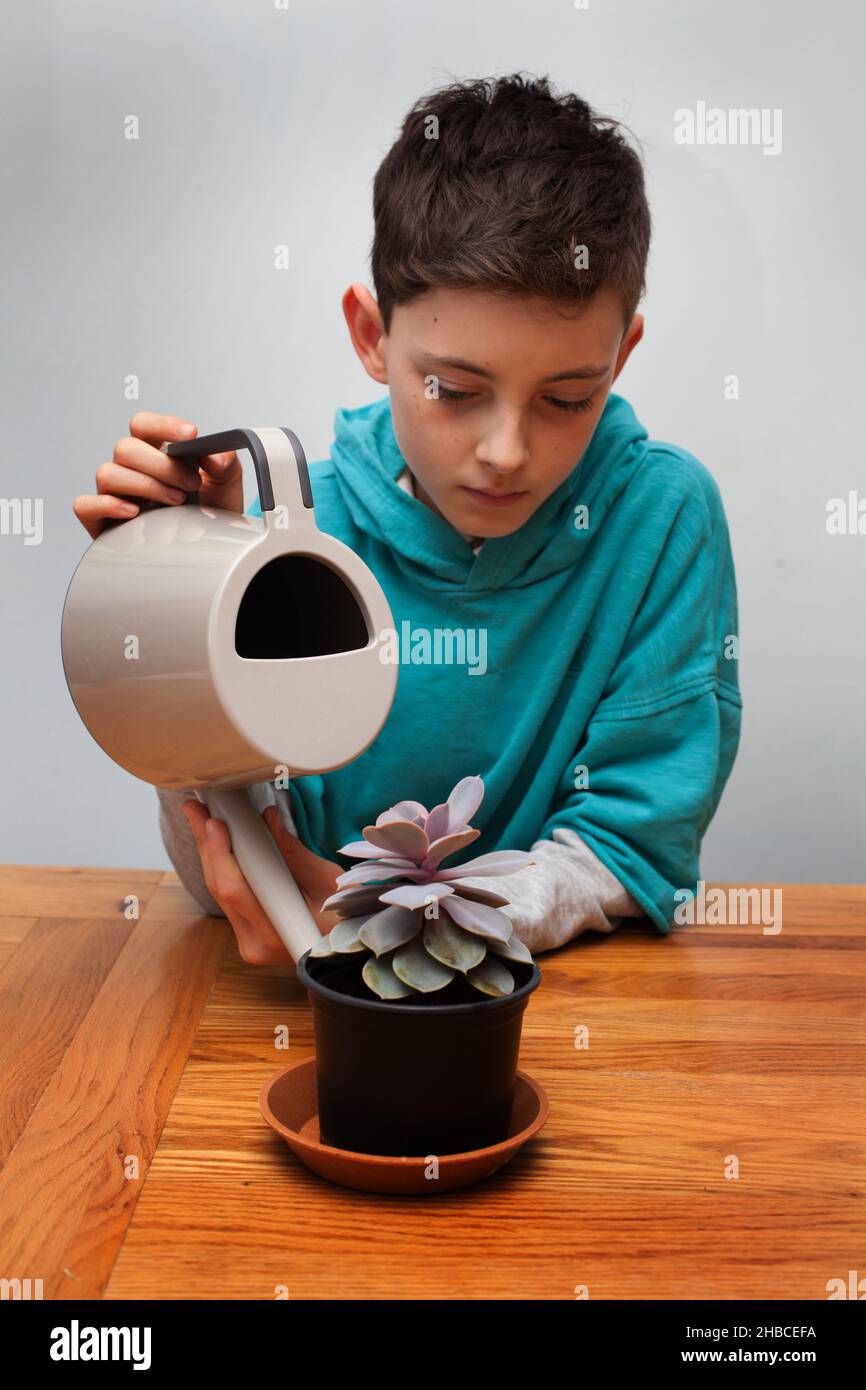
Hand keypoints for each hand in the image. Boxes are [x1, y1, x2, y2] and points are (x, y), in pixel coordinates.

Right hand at [73, 412, 243, 538]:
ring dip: (145, 485)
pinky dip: (108, 505)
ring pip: (107, 473)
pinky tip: (135, 513)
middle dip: (162, 465)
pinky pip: (85, 505)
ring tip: (176, 502)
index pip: (143, 425)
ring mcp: (114, 494)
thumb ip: (225, 464)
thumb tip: (214, 456)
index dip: (162, 425)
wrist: (208, 551)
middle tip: (192, 483)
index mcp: (154, 452)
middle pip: (125, 447)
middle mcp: (130, 469)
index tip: (191, 435)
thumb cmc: (209, 514)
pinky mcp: (102, 521)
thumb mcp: (226, 486)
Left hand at [181, 799, 344, 965]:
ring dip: (211, 854)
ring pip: (220, 893)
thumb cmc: (347, 920)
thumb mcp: (326, 882)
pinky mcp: (247, 937)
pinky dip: (222, 869)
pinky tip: (216, 845)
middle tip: (195, 810)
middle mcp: (253, 944)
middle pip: (219, 888)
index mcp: (275, 933)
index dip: (219, 852)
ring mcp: (248, 944)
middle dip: (207, 844)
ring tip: (201, 820)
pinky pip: (228, 898)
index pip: (234, 889)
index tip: (214, 821)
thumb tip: (268, 818)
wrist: (350, 952)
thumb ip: (293, 852)